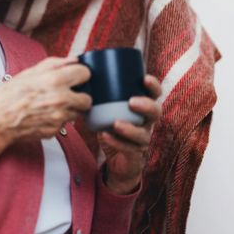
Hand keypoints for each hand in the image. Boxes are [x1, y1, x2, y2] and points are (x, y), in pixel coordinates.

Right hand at [0, 56, 92, 141]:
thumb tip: (73, 60)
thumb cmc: (7, 96)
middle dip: (78, 95)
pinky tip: (43, 114)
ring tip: (50, 104)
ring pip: (77, 112)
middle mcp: (61, 99)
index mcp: (54, 80)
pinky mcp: (55, 131)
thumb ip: (54, 64)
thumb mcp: (28, 73)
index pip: (85, 74)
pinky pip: (64, 123)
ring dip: (68, 108)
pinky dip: (57, 119)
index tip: (74, 77)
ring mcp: (59, 117)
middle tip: (66, 93)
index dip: (79, 75)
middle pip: (87, 98)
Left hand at [99, 75, 161, 193]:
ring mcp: (142, 139)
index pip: (154, 95)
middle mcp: (145, 122)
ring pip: (143, 134)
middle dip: (146, 106)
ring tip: (116, 123)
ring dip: (130, 129)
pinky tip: (105, 136)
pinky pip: (130, 149)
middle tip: (132, 102)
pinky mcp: (134, 154)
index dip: (153, 86)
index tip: (144, 79)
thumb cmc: (110, 126)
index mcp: (141, 107)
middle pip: (155, 113)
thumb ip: (96, 94)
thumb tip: (77, 74)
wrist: (116, 159)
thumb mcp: (104, 108)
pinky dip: (117, 142)